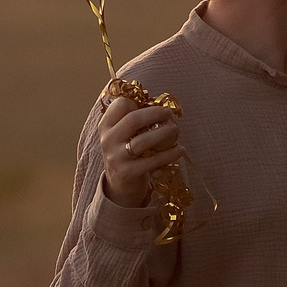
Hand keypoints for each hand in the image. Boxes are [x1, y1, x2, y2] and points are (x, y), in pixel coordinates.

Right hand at [95, 93, 181, 209]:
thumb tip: (160, 105)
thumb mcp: (121, 135)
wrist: (119, 185)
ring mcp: (117, 157)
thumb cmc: (126, 153)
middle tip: (169, 114)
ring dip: (163, 132)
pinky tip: (180, 149)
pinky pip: (153, 160)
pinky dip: (170, 154)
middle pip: (132, 120)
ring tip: (175, 129)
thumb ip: (132, 120)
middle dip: (155, 113)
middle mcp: (108, 140)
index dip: (136, 102)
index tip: (148, 105)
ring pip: (143, 141)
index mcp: (106, 126)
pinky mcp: (128, 172)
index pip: (119, 105)